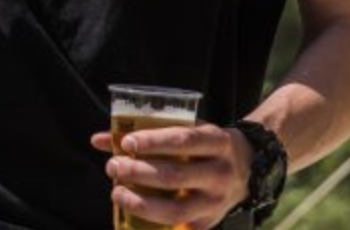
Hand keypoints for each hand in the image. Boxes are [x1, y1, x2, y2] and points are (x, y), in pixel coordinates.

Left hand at [89, 122, 251, 229]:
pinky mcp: (209, 222)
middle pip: (175, 175)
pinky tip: (131, 213)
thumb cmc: (205, 145)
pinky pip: (177, 227)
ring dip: (140, 203)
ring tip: (116, 192)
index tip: (127, 143)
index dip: (153, 142)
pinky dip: (151, 222)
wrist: (250, 168)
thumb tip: (100, 140)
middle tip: (114, 167)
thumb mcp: (187, 129)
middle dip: (138, 172)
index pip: (183, 140)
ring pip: (175, 209)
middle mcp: (220, 173)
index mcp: (217, 142)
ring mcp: (216, 202)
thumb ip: (148, 132)